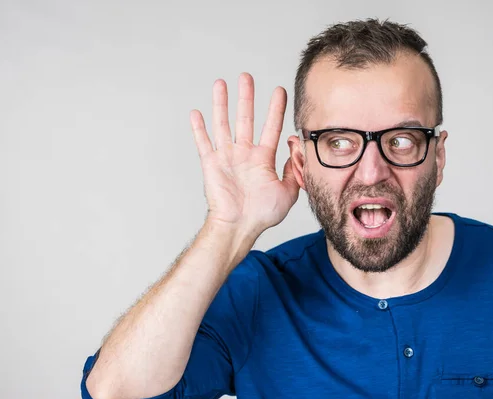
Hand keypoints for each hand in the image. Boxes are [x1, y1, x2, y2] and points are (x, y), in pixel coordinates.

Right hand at [190, 73, 299, 236]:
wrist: (240, 227)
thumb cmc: (262, 214)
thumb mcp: (289, 191)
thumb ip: (294, 169)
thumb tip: (296, 148)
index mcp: (263, 159)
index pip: (271, 127)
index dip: (276, 108)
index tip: (280, 90)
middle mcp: (244, 154)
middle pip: (245, 119)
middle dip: (246, 97)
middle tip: (246, 77)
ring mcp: (227, 157)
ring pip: (223, 124)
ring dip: (221, 104)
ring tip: (221, 83)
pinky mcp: (211, 164)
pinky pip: (203, 142)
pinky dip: (198, 128)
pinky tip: (196, 113)